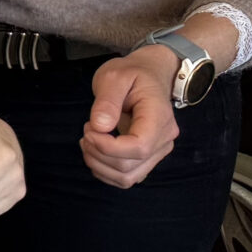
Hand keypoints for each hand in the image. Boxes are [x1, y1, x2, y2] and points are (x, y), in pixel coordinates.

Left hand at [84, 48, 180, 187]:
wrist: (150, 75)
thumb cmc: (132, 74)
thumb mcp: (115, 76)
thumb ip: (107, 100)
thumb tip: (100, 126)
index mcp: (159, 117)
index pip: (139, 147)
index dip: (108, 147)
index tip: (89, 130)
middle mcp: (164, 139)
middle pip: (129, 166)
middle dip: (97, 153)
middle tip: (87, 129)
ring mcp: (158, 151)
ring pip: (127, 178)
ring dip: (99, 165)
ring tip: (89, 140)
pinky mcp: (147, 158)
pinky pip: (126, 178)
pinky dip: (105, 171)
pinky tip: (96, 151)